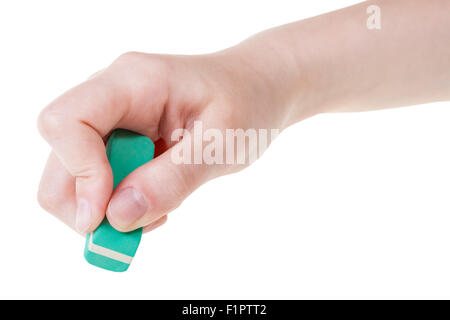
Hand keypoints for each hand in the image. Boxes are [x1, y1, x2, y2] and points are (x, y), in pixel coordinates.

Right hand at [37, 50, 296, 233]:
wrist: (256, 89)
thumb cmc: (247, 104)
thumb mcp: (222, 144)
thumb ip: (173, 179)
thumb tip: (117, 217)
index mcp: (132, 82)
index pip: (66, 121)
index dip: (79, 173)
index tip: (111, 212)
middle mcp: (111, 97)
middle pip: (61, 157)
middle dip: (87, 204)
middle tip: (132, 226)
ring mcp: (113, 120)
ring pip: (73, 175)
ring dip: (107, 208)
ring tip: (157, 209)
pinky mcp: (120, 140)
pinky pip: (99, 181)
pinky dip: (120, 204)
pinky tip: (157, 200)